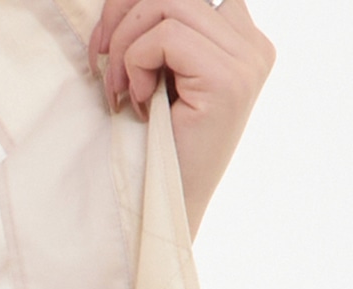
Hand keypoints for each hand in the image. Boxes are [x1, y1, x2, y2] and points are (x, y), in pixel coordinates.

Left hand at [89, 0, 274, 236]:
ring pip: (169, 3)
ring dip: (127, 44)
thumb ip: (162, 32)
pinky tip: (139, 101)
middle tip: (100, 60)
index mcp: (242, 41)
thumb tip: (125, 1)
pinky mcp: (228, 79)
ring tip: (120, 88)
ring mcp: (245, 62)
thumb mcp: (162, 75)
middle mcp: (252, 46)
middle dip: (124, 16)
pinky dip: (136, 64)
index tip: (108, 45)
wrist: (167, 205)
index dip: (138, 7)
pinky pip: (165, 36)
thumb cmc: (157, 147)